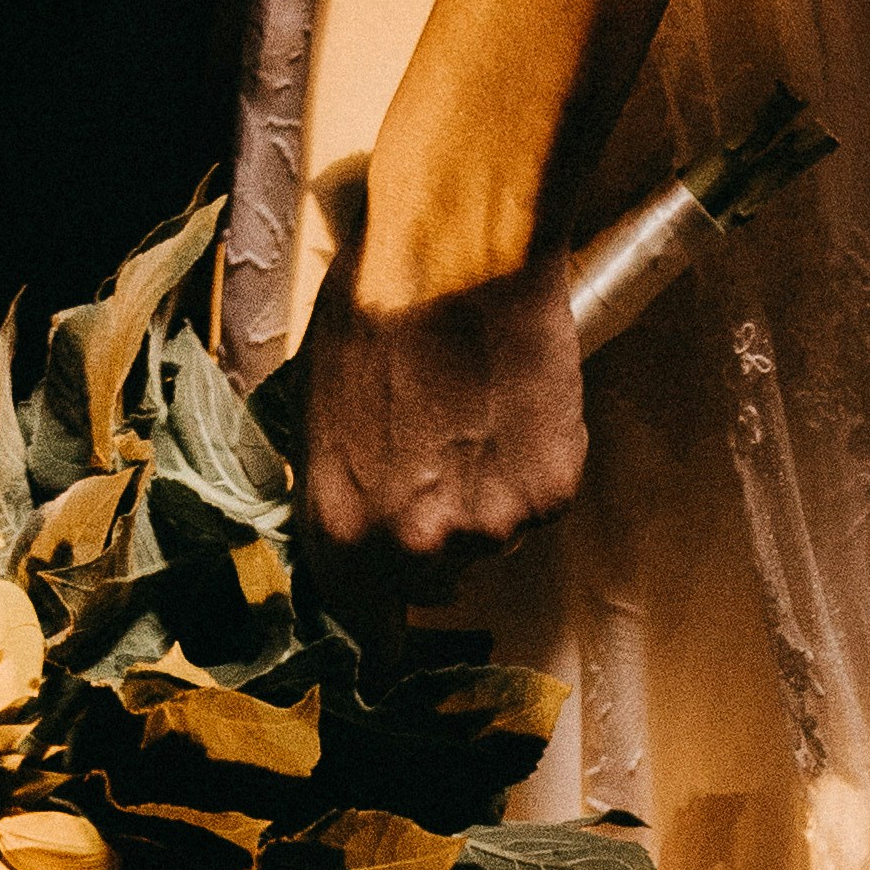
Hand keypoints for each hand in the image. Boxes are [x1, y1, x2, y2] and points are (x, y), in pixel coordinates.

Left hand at [291, 192, 585, 609]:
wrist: (459, 248)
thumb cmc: (374, 304)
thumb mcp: (315, 401)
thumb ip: (331, 482)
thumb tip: (341, 514)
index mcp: (346, 530)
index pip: (358, 622)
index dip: (372, 613)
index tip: (385, 615)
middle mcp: (419, 546)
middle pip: (430, 579)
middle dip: (431, 535)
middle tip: (437, 459)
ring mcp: (494, 523)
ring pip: (490, 535)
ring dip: (484, 493)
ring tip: (476, 411)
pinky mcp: (554, 491)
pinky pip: (539, 498)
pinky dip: (532, 464)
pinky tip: (514, 403)